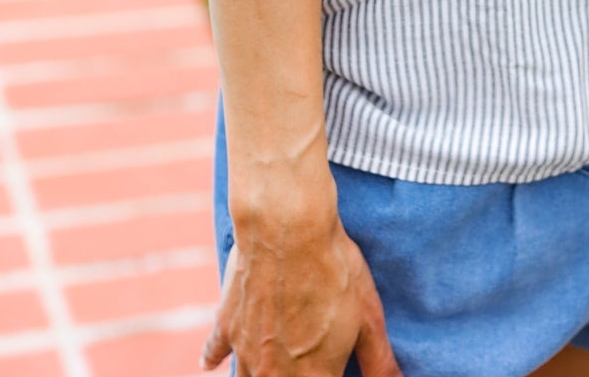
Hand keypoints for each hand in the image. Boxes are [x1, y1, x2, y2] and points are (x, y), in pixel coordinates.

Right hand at [201, 217, 400, 376]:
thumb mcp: (368, 316)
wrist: (288, 227)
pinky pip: (214, 350)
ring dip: (257, 376)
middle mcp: (274, 375)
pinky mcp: (227, 323)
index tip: (333, 370)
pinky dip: (212, 359)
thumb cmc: (333, 268)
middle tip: (304, 363)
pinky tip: (209, 366)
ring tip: (271, 367)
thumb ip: (380, 361)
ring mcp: (246, 351)